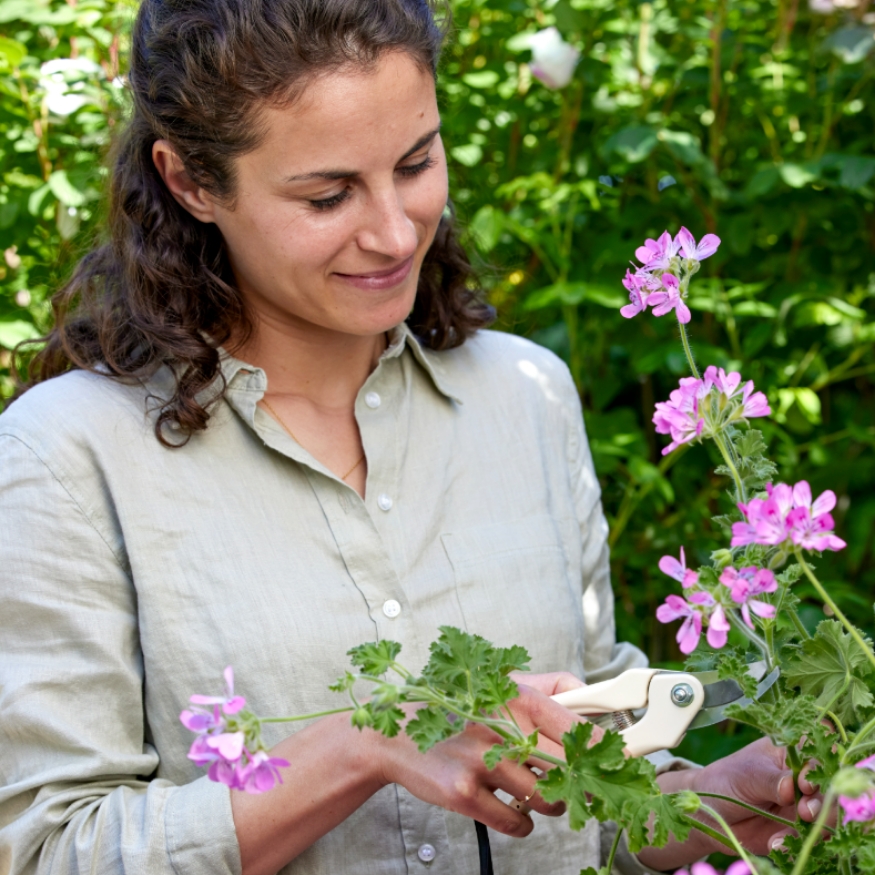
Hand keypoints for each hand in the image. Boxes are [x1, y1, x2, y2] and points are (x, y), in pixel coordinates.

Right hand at [373, 671, 595, 837]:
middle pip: (568, 770)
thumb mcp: (504, 684)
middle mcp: (501, 726)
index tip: (618, 766)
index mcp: (518, 696)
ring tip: (534, 792)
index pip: (579, 728)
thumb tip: (594, 698)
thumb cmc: (462, 709)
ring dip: (550, 804)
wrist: (402, 735)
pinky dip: (521, 823)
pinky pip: (515, 823)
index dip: (604, 752)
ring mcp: (480, 760)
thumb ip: (552, 687)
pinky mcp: (462, 792)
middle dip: (582, 786)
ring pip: (545, 800)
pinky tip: (510, 807)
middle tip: (583, 790)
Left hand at [690, 736, 824, 854]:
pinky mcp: (797, 830)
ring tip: (790, 831)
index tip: (805, 782)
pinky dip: (795, 844)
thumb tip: (792, 787)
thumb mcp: (746, 776)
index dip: (818, 768)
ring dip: (815, 826)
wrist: (710, 814)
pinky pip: (808, 839)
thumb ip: (771, 781)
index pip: (816, 755)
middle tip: (805, 812)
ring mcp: (801, 806)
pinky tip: (775, 845)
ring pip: (825, 816)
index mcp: (789, 754)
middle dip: (821, 802)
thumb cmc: (726, 781)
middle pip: (828, 789)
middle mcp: (801, 780)